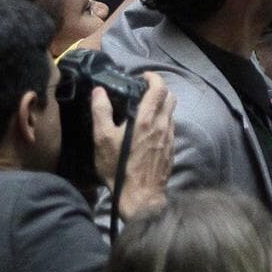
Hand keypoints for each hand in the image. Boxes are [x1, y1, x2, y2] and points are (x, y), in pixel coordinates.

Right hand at [94, 73, 175, 220]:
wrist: (140, 195)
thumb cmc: (118, 167)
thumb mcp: (102, 139)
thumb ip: (101, 112)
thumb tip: (99, 91)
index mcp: (146, 119)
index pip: (159, 88)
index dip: (153, 78)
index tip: (142, 76)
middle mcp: (163, 124)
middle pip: (170, 97)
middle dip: (159, 89)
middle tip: (143, 90)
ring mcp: (170, 136)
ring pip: (172, 112)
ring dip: (161, 105)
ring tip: (143, 109)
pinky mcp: (171, 148)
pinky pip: (171, 126)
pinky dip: (162, 120)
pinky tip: (148, 129)